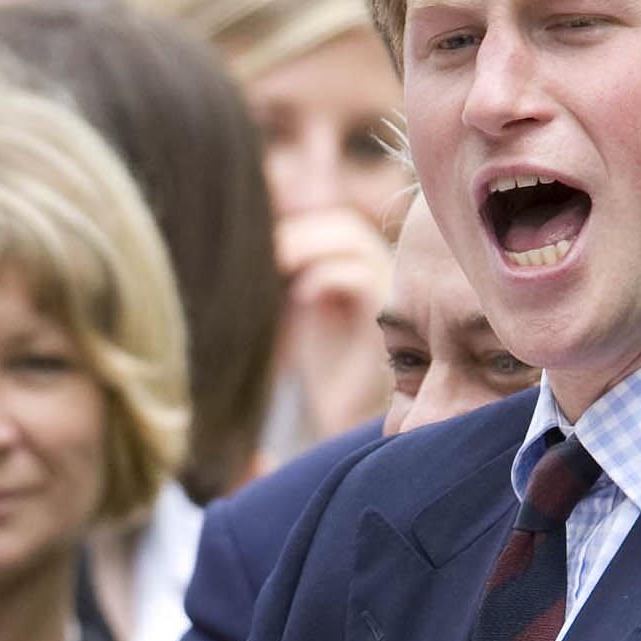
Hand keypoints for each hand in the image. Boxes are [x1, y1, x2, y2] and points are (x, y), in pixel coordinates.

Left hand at [274, 207, 393, 442]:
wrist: (349, 416)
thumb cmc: (326, 368)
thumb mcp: (305, 312)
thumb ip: (293, 275)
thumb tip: (251, 239)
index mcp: (363, 267)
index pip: (331, 224)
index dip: (295, 228)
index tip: (257, 244)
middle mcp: (381, 272)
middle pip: (342, 224)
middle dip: (299, 233)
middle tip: (261, 251)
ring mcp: (388, 291)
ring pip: (352, 240)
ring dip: (309, 247)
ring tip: (277, 266)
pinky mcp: (387, 317)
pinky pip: (358, 277)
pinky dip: (324, 278)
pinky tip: (301, 298)